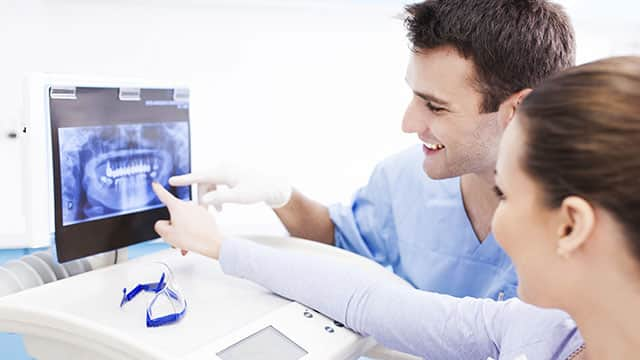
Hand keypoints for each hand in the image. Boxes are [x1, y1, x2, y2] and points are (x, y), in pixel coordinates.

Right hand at [152, 182, 222, 258]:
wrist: (212, 243)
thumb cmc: (192, 238)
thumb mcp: (167, 235)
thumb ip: (160, 226)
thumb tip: (164, 223)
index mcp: (177, 207)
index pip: (164, 196)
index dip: (158, 190)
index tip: (155, 184)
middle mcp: (189, 205)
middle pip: (175, 214)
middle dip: (174, 225)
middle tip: (175, 237)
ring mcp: (199, 209)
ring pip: (186, 220)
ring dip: (184, 230)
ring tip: (185, 242)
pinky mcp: (207, 216)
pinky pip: (196, 222)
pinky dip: (193, 231)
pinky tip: (194, 239)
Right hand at [169, 163, 291, 208]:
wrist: (272, 186)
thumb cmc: (257, 191)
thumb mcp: (239, 197)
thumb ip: (220, 198)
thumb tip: (204, 200)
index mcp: (224, 172)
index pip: (200, 176)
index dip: (185, 179)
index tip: (171, 181)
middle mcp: (224, 168)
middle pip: (204, 182)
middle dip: (201, 197)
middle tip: (204, 213)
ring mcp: (227, 170)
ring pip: (210, 184)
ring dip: (210, 198)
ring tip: (215, 212)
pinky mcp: (230, 174)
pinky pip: (216, 184)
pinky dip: (216, 194)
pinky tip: (220, 206)